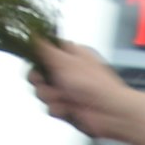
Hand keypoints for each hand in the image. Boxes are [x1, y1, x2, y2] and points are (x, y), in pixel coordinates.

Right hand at [26, 39, 143, 140]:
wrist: (112, 113)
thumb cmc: (97, 85)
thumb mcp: (66, 60)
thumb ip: (45, 48)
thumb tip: (32, 32)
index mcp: (70, 55)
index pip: (44, 51)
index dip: (37, 58)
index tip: (37, 62)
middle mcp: (68, 72)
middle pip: (38, 73)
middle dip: (39, 80)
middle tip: (46, 82)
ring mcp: (67, 91)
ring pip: (42, 92)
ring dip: (50, 96)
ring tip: (65, 97)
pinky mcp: (67, 108)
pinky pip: (51, 107)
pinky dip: (58, 108)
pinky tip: (70, 108)